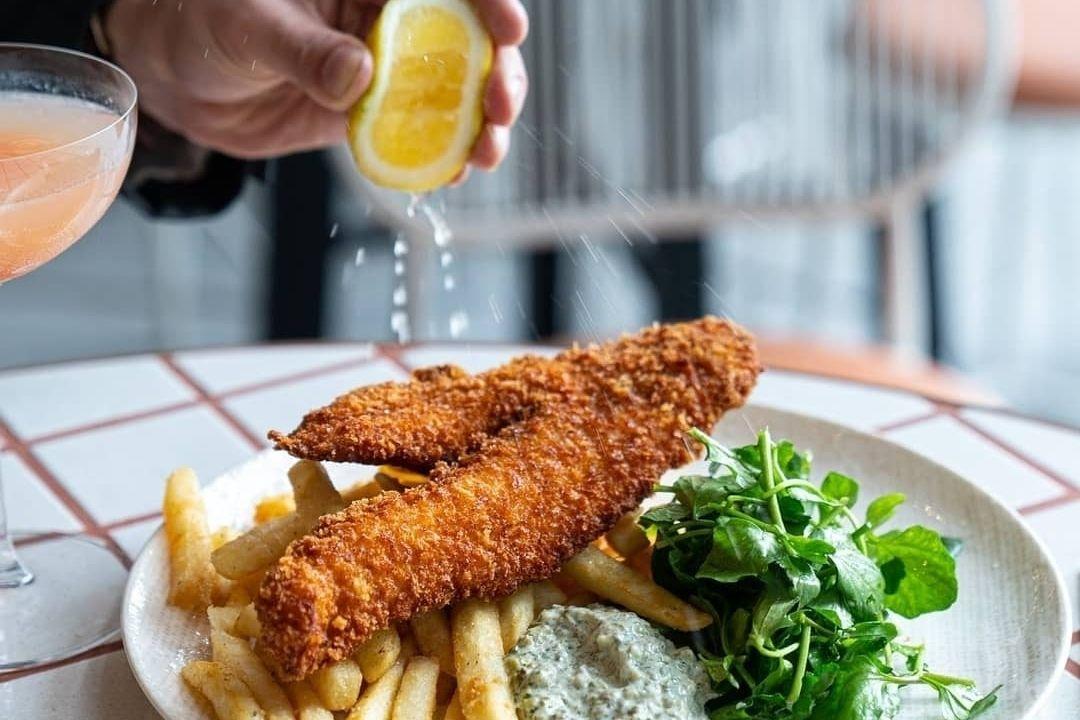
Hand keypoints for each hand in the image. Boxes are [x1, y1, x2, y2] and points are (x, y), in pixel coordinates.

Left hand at [104, 0, 527, 168]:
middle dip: (496, 73)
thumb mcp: (250, 26)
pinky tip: (455, 173)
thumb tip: (359, 77)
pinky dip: (441, 157)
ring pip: (452, 94)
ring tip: (487, 151)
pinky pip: (416, 137)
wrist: (177, 77)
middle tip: (500, 105)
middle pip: (466, 42)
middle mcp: (386, 22)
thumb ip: (304, 51)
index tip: (507, 25)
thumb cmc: (203, 21)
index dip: (486, 3)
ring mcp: (383, 72)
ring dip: (481, 123)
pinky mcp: (368, 118)